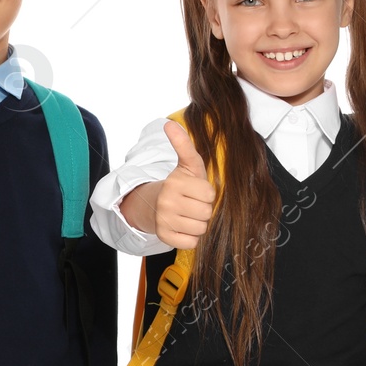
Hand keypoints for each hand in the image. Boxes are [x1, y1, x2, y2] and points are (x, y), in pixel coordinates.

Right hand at [124, 122, 214, 248]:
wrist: (155, 205)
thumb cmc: (180, 184)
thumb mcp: (186, 164)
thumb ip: (183, 144)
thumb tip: (169, 123)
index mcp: (175, 182)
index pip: (210, 195)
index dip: (207, 194)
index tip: (196, 191)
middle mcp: (167, 201)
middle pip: (206, 213)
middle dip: (203, 210)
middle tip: (192, 204)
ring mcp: (164, 220)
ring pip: (200, 228)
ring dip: (197, 224)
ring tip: (187, 215)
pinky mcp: (164, 236)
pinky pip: (191, 242)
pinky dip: (190, 237)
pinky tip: (182, 227)